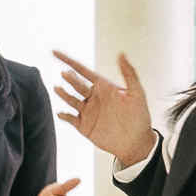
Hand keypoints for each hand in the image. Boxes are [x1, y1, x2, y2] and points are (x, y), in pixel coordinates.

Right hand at [53, 50, 156, 165]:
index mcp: (103, 87)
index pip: (82, 70)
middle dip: (70, 78)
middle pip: (76, 84)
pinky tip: (60, 112)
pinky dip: (64, 115)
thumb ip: (129, 73)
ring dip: (64, 94)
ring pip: (71, 99)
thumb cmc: (140, 117)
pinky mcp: (84, 126)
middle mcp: (93, 97)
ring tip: (58, 88)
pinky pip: (70, 118)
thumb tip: (121, 54)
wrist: (137, 143)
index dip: (68, 61)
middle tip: (66, 74)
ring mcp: (88, 111)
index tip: (55, 52)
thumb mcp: (137, 93)